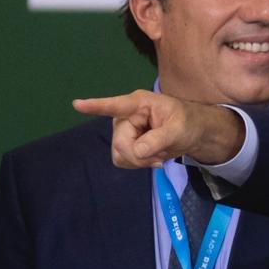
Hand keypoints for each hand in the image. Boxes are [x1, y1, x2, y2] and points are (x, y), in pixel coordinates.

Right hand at [73, 90, 244, 167]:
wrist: (191, 132)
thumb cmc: (187, 122)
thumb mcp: (179, 129)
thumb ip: (159, 139)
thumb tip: (138, 151)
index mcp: (139, 104)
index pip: (115, 105)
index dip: (96, 106)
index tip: (77, 104)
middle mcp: (125, 116)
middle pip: (120, 143)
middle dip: (140, 155)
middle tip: (160, 157)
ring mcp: (123, 130)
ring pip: (119, 154)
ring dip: (140, 161)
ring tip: (158, 155)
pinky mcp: (125, 144)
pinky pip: (122, 160)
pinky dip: (138, 164)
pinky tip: (151, 159)